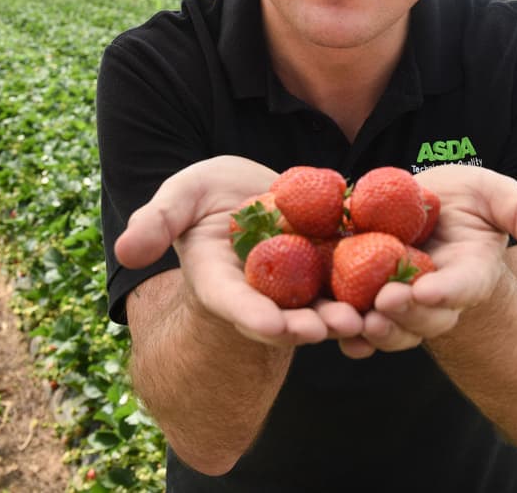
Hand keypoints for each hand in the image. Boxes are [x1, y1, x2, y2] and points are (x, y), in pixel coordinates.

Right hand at [114, 156, 363, 347]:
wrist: (248, 187)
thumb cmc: (205, 195)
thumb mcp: (179, 197)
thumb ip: (156, 221)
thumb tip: (124, 249)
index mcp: (220, 280)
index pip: (233, 304)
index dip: (252, 317)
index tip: (272, 327)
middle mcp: (261, 291)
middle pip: (283, 315)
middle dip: (306, 326)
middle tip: (329, 329)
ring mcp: (298, 282)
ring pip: (321, 306)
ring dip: (342, 315)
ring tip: (363, 320)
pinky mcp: (329, 264)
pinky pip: (350, 280)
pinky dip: (368, 289)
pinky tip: (392, 292)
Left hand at [337, 166, 516, 357]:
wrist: (424, 215)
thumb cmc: (465, 203)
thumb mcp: (495, 195)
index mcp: (471, 273)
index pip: (464, 286)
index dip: (448, 290)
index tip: (430, 290)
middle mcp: (437, 297)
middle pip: (425, 315)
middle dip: (406, 313)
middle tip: (384, 304)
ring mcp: (403, 304)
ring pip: (391, 327)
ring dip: (373, 329)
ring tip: (354, 323)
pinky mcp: (368, 302)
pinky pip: (360, 326)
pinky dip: (347, 333)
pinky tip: (330, 329)